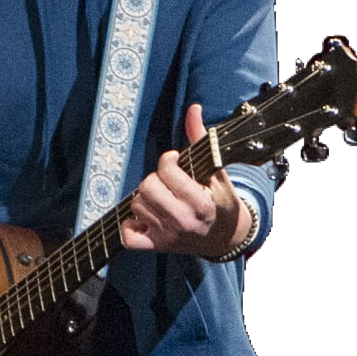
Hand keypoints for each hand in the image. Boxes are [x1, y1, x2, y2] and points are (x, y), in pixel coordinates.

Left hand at [120, 103, 252, 258]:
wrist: (227, 238)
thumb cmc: (221, 202)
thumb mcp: (217, 171)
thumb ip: (200, 139)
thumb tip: (193, 109)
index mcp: (200, 202)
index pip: (166, 171)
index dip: (168, 160)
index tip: (175, 162)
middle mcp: (182, 221)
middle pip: (146, 188)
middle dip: (155, 179)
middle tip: (167, 182)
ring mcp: (168, 236)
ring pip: (136, 206)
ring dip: (145, 197)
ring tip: (161, 197)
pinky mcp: (158, 246)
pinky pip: (129, 237)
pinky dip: (131, 225)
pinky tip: (145, 217)